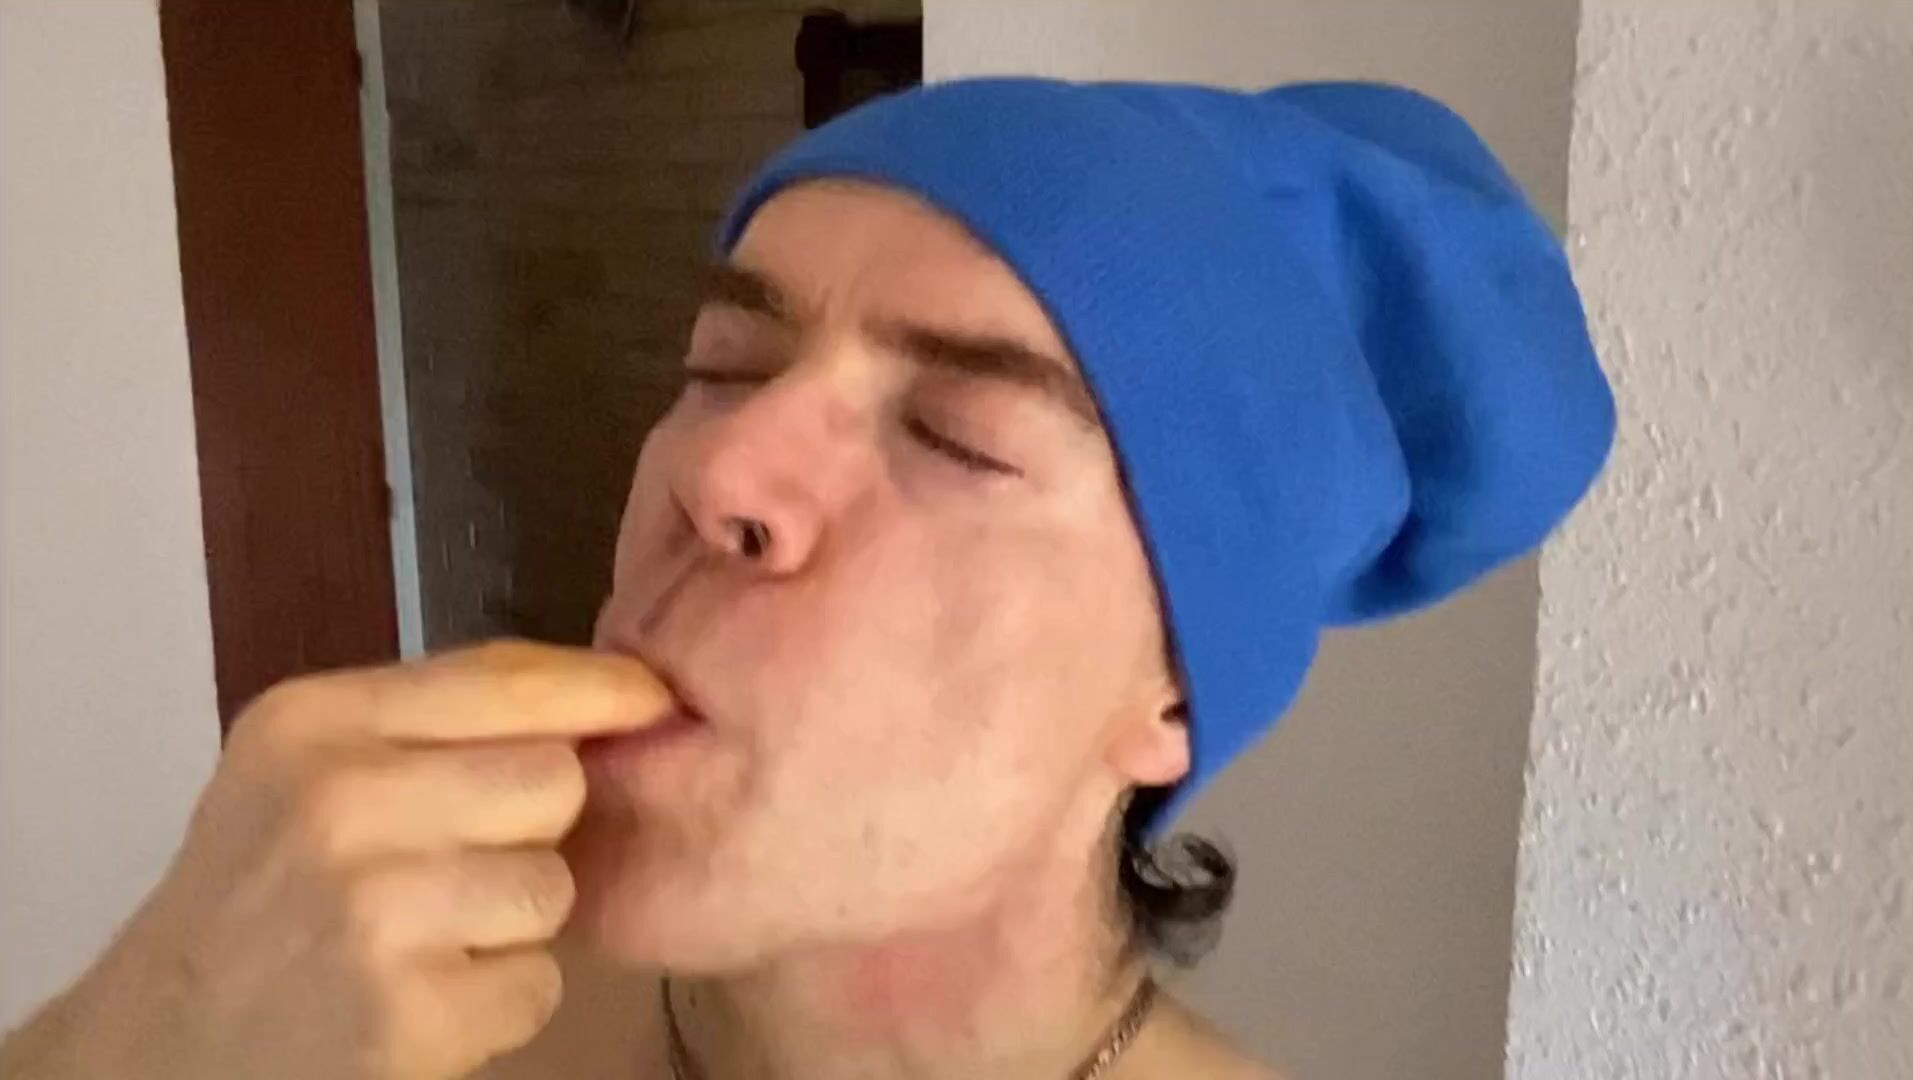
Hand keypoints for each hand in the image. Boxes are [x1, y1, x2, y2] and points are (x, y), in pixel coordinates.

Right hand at [0, 641, 670, 1079]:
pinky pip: (537, 985)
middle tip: (450, 866)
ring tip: (427, 937)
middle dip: (528, 828)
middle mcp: (338, 802)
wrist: (159, 1047)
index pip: (508, 680)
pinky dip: (496, 1005)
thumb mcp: (303, 766)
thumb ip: (436, 718)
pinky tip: (421, 997)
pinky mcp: (406, 1015)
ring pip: (552, 887)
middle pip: (553, 781)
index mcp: (313, 722)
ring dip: (511, 925)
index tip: (652, 701)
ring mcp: (372, 912)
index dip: (601, 691)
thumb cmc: (256, 894)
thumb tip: (608, 684)